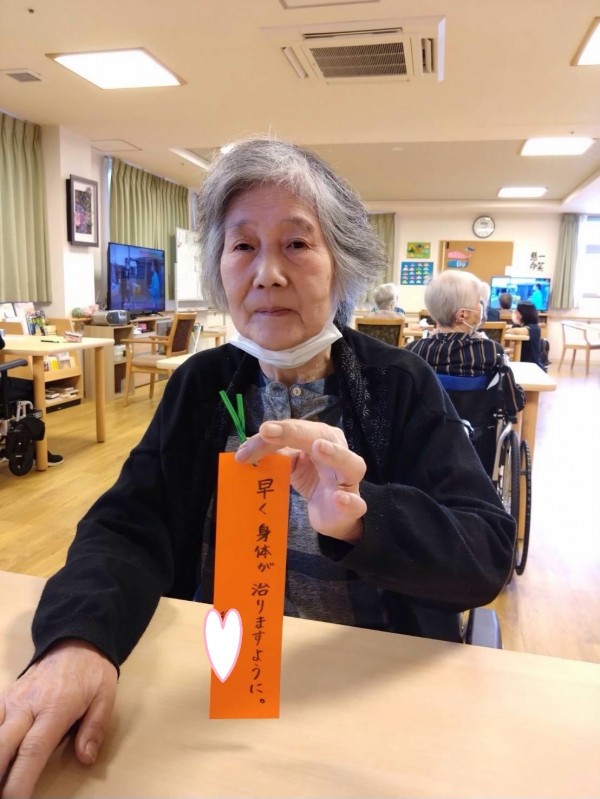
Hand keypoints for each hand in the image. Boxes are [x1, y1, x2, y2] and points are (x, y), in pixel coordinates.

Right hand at [0, 640, 117, 797]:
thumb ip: (95, 727)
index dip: (19, 781)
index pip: (32, 751)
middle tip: (2, 796)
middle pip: (2, 747)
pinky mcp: (6, 696)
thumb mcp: (105, 695)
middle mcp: (28, 705)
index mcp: (55, 708)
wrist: (76, 640)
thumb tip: (86, 758)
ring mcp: (13, 700)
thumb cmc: (92, 671)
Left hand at [235, 419, 366, 542]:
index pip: (296, 430)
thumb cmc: (313, 479)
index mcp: (322, 438)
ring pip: (350, 463)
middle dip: (293, 433)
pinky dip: (348, 501)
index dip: (273, 433)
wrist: (333, 513)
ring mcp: (349, 480)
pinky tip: (338, 498)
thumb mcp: (291, 463)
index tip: (249, 441)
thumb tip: (246, 448)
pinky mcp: (353, 506)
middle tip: (267, 432)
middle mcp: (339, 453)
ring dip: (335, 454)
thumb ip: (273, 454)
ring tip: (318, 448)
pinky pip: (355, 503)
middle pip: (319, 437)